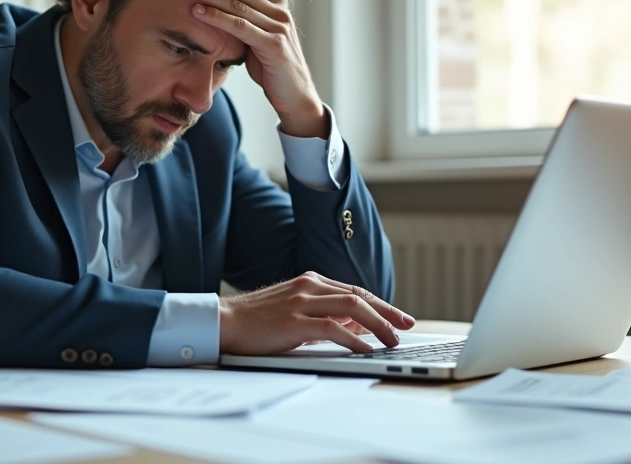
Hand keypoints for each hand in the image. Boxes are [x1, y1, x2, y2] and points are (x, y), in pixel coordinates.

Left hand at [187, 0, 326, 137]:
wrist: (294, 96)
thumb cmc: (272, 68)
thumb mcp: (258, 39)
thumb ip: (246, 22)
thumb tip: (220, 10)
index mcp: (278, 7)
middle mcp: (280, 12)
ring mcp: (279, 27)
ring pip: (239, 5)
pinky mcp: (273, 44)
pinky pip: (239, 26)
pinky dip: (217, 17)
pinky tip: (199, 12)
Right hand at [219, 271, 415, 355]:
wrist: (223, 322)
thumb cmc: (257, 321)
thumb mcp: (295, 312)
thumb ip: (325, 315)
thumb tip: (358, 327)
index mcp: (310, 282)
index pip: (355, 291)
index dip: (381, 304)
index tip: (400, 317)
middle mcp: (309, 286)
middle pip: (359, 296)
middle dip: (388, 312)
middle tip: (407, 326)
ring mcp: (301, 302)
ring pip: (352, 308)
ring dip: (377, 325)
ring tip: (392, 340)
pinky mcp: (293, 322)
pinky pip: (333, 329)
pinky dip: (354, 340)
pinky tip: (366, 350)